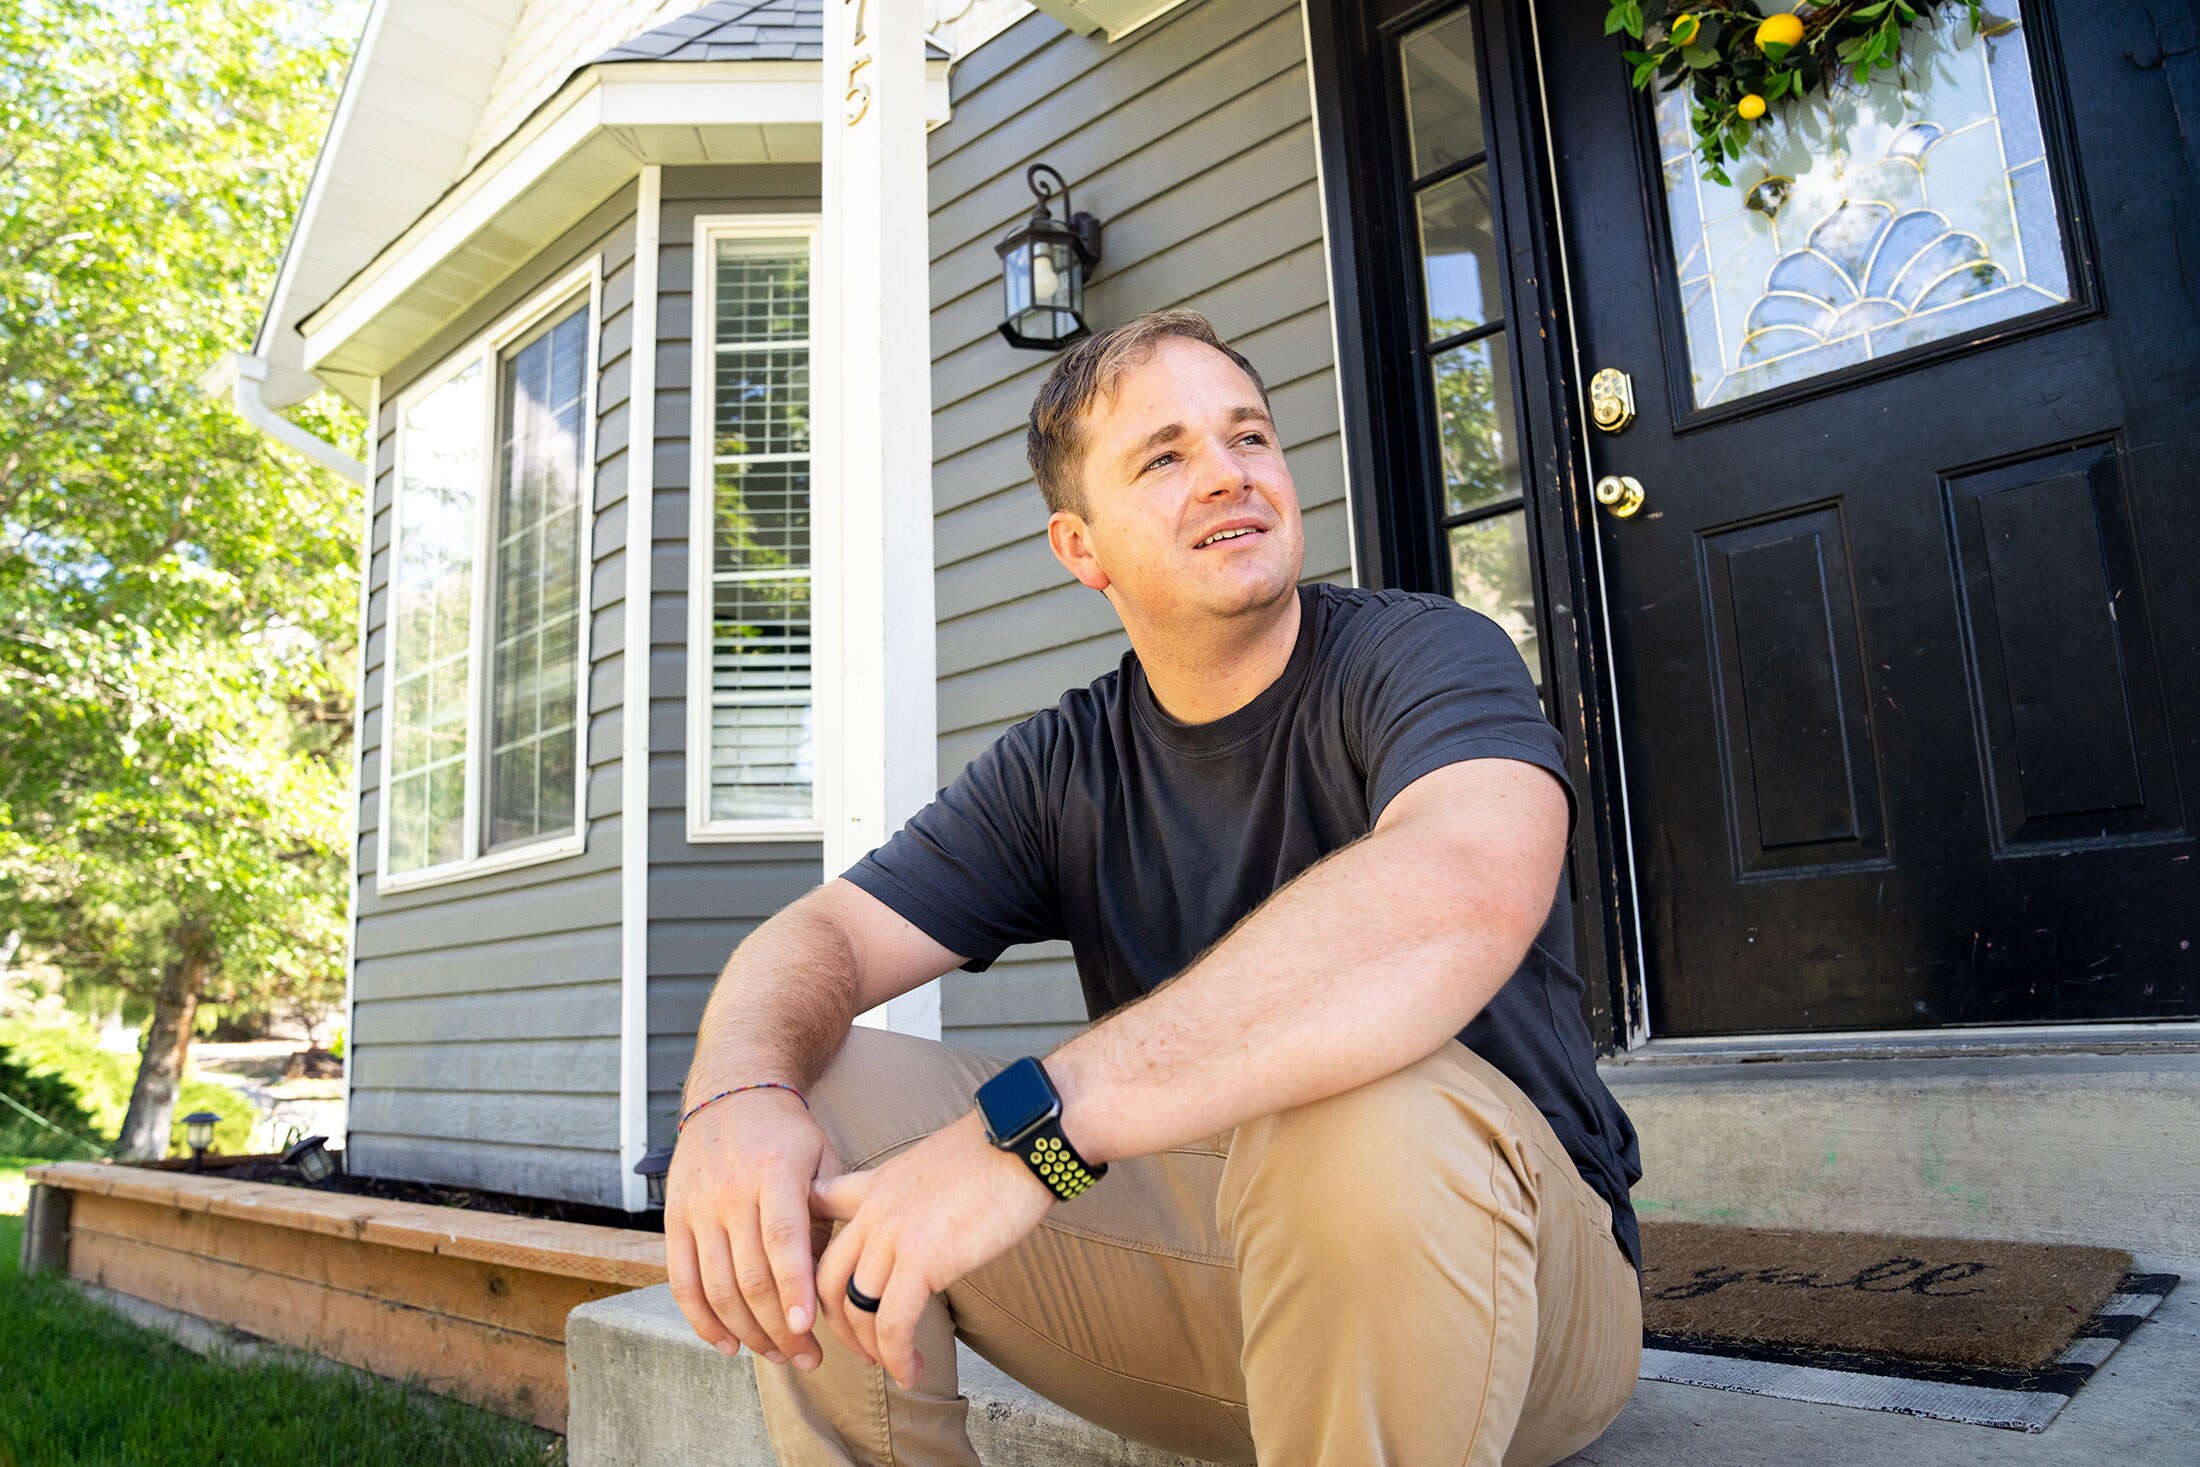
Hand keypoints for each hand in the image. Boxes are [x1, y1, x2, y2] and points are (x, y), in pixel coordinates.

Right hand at [665, 1089, 842, 1370]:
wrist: (730, 1092)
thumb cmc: (786, 1133)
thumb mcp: (821, 1157)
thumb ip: (830, 1212)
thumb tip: (837, 1274)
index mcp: (774, 1172)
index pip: (783, 1239)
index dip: (794, 1287)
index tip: (808, 1328)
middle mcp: (730, 1191)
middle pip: (750, 1275)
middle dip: (780, 1327)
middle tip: (808, 1357)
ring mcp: (697, 1207)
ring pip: (717, 1287)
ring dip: (747, 1332)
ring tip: (778, 1355)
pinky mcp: (674, 1220)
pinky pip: (682, 1282)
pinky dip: (702, 1321)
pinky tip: (728, 1344)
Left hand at [811, 1109, 1057, 1389]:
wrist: (1024, 1143)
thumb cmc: (992, 1154)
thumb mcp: (926, 1164)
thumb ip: (900, 1192)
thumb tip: (905, 1221)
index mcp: (873, 1188)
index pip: (820, 1230)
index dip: (813, 1270)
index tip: (825, 1301)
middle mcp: (873, 1212)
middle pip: (827, 1281)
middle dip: (840, 1326)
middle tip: (864, 1348)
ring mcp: (893, 1235)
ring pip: (857, 1309)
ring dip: (871, 1350)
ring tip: (894, 1367)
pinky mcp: (923, 1259)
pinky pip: (893, 1322)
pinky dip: (897, 1356)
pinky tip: (911, 1370)